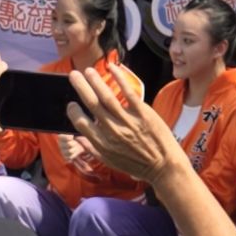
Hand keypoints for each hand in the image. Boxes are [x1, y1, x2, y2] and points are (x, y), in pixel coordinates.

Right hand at [63, 63, 180, 182]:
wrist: (164, 166)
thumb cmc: (137, 164)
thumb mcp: (110, 162)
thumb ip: (92, 149)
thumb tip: (76, 138)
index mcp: (103, 144)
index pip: (81, 124)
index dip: (74, 112)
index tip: (71, 103)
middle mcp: (113, 132)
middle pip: (92, 105)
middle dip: (80, 88)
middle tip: (73, 75)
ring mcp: (129, 122)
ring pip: (107, 97)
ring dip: (95, 81)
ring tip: (88, 70)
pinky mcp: (143, 113)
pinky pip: (129, 93)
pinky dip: (119, 79)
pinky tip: (112, 69)